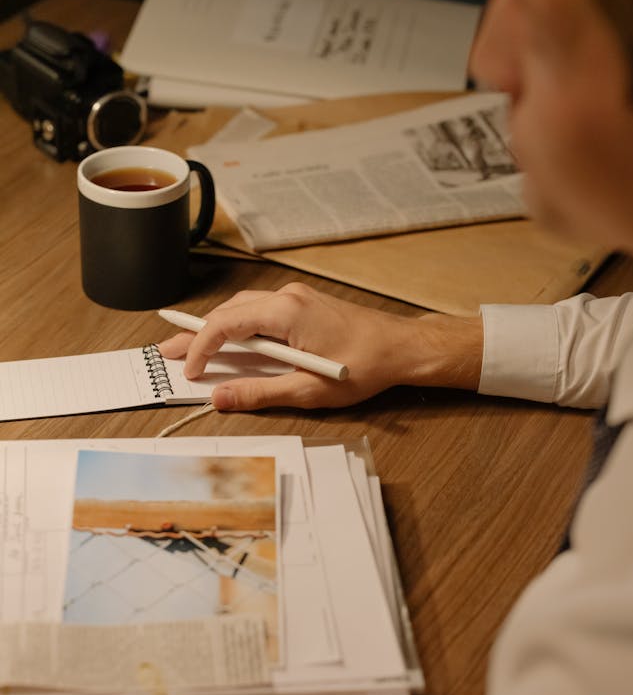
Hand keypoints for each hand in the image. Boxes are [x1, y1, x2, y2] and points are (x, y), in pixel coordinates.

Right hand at [158, 282, 482, 411]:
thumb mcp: (307, 390)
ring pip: (243, 308)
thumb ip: (259, 393)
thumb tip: (220, 397)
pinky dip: (240, 326)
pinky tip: (231, 342)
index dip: (200, 348)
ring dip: (217, 329)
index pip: (225, 324)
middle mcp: (287, 297)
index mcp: (285, 313)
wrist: (402, 348)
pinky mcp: (305, 304)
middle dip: (197, 334)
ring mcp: (297, 298)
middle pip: (229, 312)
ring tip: (191, 349)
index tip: (188, 371)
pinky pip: (261, 311)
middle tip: (169, 353)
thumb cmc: (363, 367)